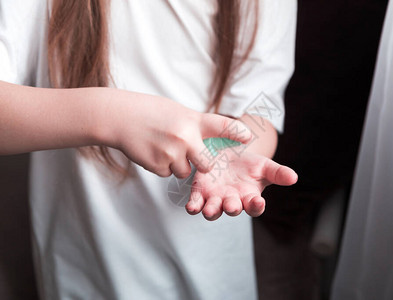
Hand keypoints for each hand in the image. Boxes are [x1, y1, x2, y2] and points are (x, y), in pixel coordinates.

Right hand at [99, 88, 251, 177]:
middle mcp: (185, 138)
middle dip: (203, 166)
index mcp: (192, 121)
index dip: (238, 132)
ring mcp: (171, 153)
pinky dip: (163, 166)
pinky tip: (152, 151)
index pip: (222, 126)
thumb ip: (195, 126)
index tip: (249, 138)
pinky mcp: (157, 166)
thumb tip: (211, 137)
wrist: (120, 117)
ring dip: (178, 165)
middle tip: (192, 156)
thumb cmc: (151, 111)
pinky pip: (167, 173)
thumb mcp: (178, 112)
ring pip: (185, 172)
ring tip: (162, 146)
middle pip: (207, 165)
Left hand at [184, 148, 297, 219]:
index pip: (254, 207)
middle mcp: (232, 201)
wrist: (227, 154)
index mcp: (249, 198)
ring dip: (211, 211)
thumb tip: (294, 178)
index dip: (256, 206)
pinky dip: (194, 207)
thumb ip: (278, 173)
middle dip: (232, 208)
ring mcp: (215, 199)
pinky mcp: (200, 193)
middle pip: (233, 209)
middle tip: (232, 206)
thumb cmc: (248, 164)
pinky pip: (196, 204)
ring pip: (213, 211)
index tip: (258, 201)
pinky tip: (192, 207)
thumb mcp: (264, 166)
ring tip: (210, 210)